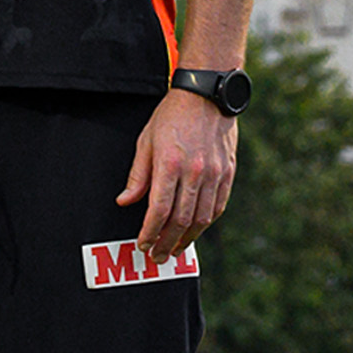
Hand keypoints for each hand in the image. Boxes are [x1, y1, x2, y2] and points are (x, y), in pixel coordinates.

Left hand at [118, 89, 238, 260]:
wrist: (207, 95)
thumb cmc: (171, 116)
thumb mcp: (146, 140)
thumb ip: (137, 175)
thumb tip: (125, 201)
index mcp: (170, 163)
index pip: (159, 209)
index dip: (150, 232)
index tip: (142, 243)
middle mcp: (194, 171)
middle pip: (181, 220)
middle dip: (167, 243)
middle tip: (157, 257)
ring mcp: (214, 173)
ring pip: (202, 218)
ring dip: (187, 239)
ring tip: (175, 250)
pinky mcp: (227, 172)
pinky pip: (218, 206)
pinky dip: (205, 223)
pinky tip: (195, 231)